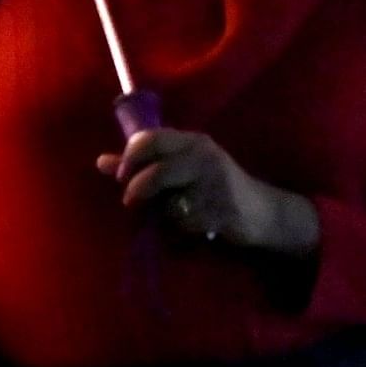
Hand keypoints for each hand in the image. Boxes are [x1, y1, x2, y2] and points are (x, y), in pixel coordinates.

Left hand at [98, 127, 313, 251]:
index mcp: (192, 141)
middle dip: (138, 189)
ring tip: (172, 213)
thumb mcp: (180, 169)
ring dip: (164, 213)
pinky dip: (182, 228)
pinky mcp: (223, 209)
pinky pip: (186, 222)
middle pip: (156, 171)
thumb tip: (101, 162)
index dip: (130, 157)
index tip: (121, 175)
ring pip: (170, 202)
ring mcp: (215, 183)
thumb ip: (142, 164)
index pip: (150, 138)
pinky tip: (195, 224)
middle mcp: (204, 156)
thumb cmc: (214, 188)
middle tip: (131, 201)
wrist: (264, 212)